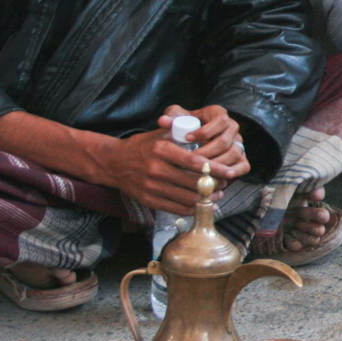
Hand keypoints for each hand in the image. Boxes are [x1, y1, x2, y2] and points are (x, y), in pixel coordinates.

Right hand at [93, 119, 247, 216]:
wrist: (113, 163)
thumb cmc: (141, 147)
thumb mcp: (159, 135)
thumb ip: (181, 133)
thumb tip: (207, 132)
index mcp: (161, 150)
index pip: (194, 162)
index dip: (215, 168)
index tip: (228, 171)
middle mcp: (156, 169)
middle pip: (193, 182)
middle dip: (214, 184)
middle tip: (225, 183)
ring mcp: (152, 187)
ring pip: (187, 198)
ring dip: (206, 198)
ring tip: (217, 194)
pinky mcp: (149, 200)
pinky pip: (176, 208)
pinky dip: (192, 208)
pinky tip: (202, 204)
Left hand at [159, 104, 248, 176]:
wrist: (197, 141)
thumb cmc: (187, 128)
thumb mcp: (179, 120)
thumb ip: (172, 118)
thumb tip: (163, 121)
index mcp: (219, 114)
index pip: (220, 120)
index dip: (205, 131)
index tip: (188, 138)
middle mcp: (232, 128)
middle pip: (225, 141)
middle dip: (207, 152)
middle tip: (190, 160)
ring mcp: (239, 144)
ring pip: (234, 154)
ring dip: (217, 164)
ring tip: (200, 170)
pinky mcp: (243, 159)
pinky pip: (243, 166)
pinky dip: (230, 173)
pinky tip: (214, 177)